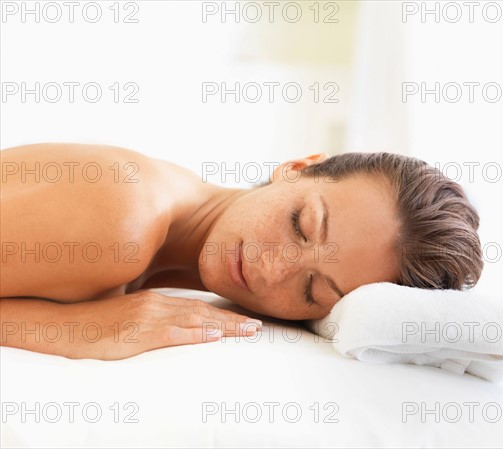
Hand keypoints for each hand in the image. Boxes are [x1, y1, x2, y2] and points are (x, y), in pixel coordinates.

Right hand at [59, 290, 260, 359]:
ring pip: (195, 320)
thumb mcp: (127, 315)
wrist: (63, 323)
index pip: (197, 306)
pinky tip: (213, 336)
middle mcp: (156, 305)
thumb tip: (170, 326)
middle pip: (203, 312)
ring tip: (248, 331)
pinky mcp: (137, 332)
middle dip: (232, 320)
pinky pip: (172, 333)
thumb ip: (150, 317)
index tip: (244, 320)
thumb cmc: (94, 323)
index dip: (222, 314)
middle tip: (258, 326)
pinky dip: (194, 334)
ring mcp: (148, 317)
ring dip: (225, 326)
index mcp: (155, 300)